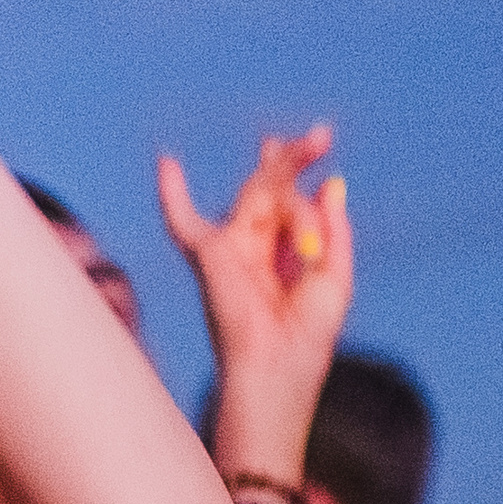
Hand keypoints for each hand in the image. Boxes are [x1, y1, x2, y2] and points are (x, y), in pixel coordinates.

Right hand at [157, 128, 352, 475]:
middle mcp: (254, 251)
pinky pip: (183, 221)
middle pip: (273, 191)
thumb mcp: (335, 277)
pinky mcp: (211, 254)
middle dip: (293, 161)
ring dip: (286, 168)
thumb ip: (334, 231)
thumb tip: (331, 184)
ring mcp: (230, 250)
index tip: (318, 142)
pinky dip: (172, 194)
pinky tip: (167, 162)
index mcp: (283, 259)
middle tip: (320, 135)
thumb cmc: (306, 339)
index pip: (287, 204)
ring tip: (315, 145)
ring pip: (260, 194)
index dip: (298, 170)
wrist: (274, 368)